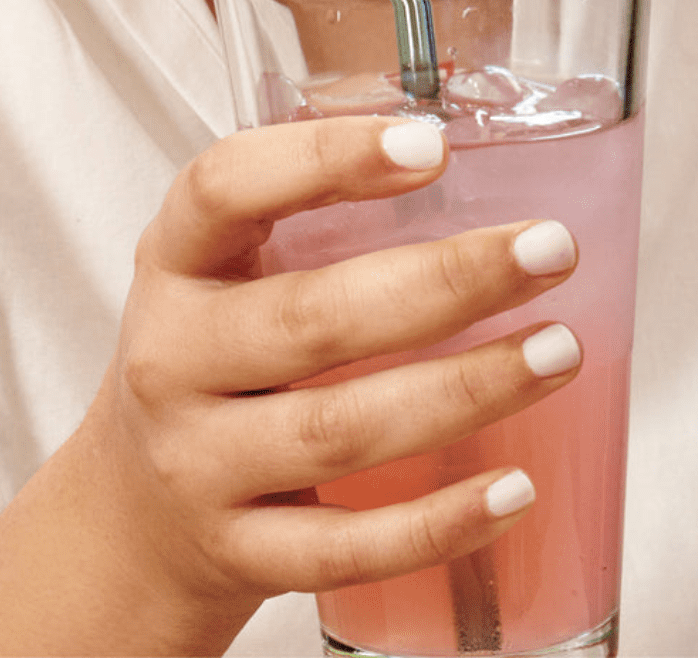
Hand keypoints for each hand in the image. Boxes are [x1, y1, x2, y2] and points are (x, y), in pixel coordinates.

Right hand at [0, 116, 579, 656]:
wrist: (138, 502)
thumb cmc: (215, 355)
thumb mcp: (229, 270)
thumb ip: (315, 215)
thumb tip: (478, 162)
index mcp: (179, 263)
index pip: (226, 189)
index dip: (324, 159)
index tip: (431, 146)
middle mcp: (174, 359)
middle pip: (312, 318)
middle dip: (447, 282)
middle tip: (549, 249)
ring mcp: (200, 463)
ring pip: (340, 431)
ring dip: (464, 389)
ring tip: (559, 351)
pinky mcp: (239, 550)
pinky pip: (343, 548)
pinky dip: (436, 523)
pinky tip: (513, 488)